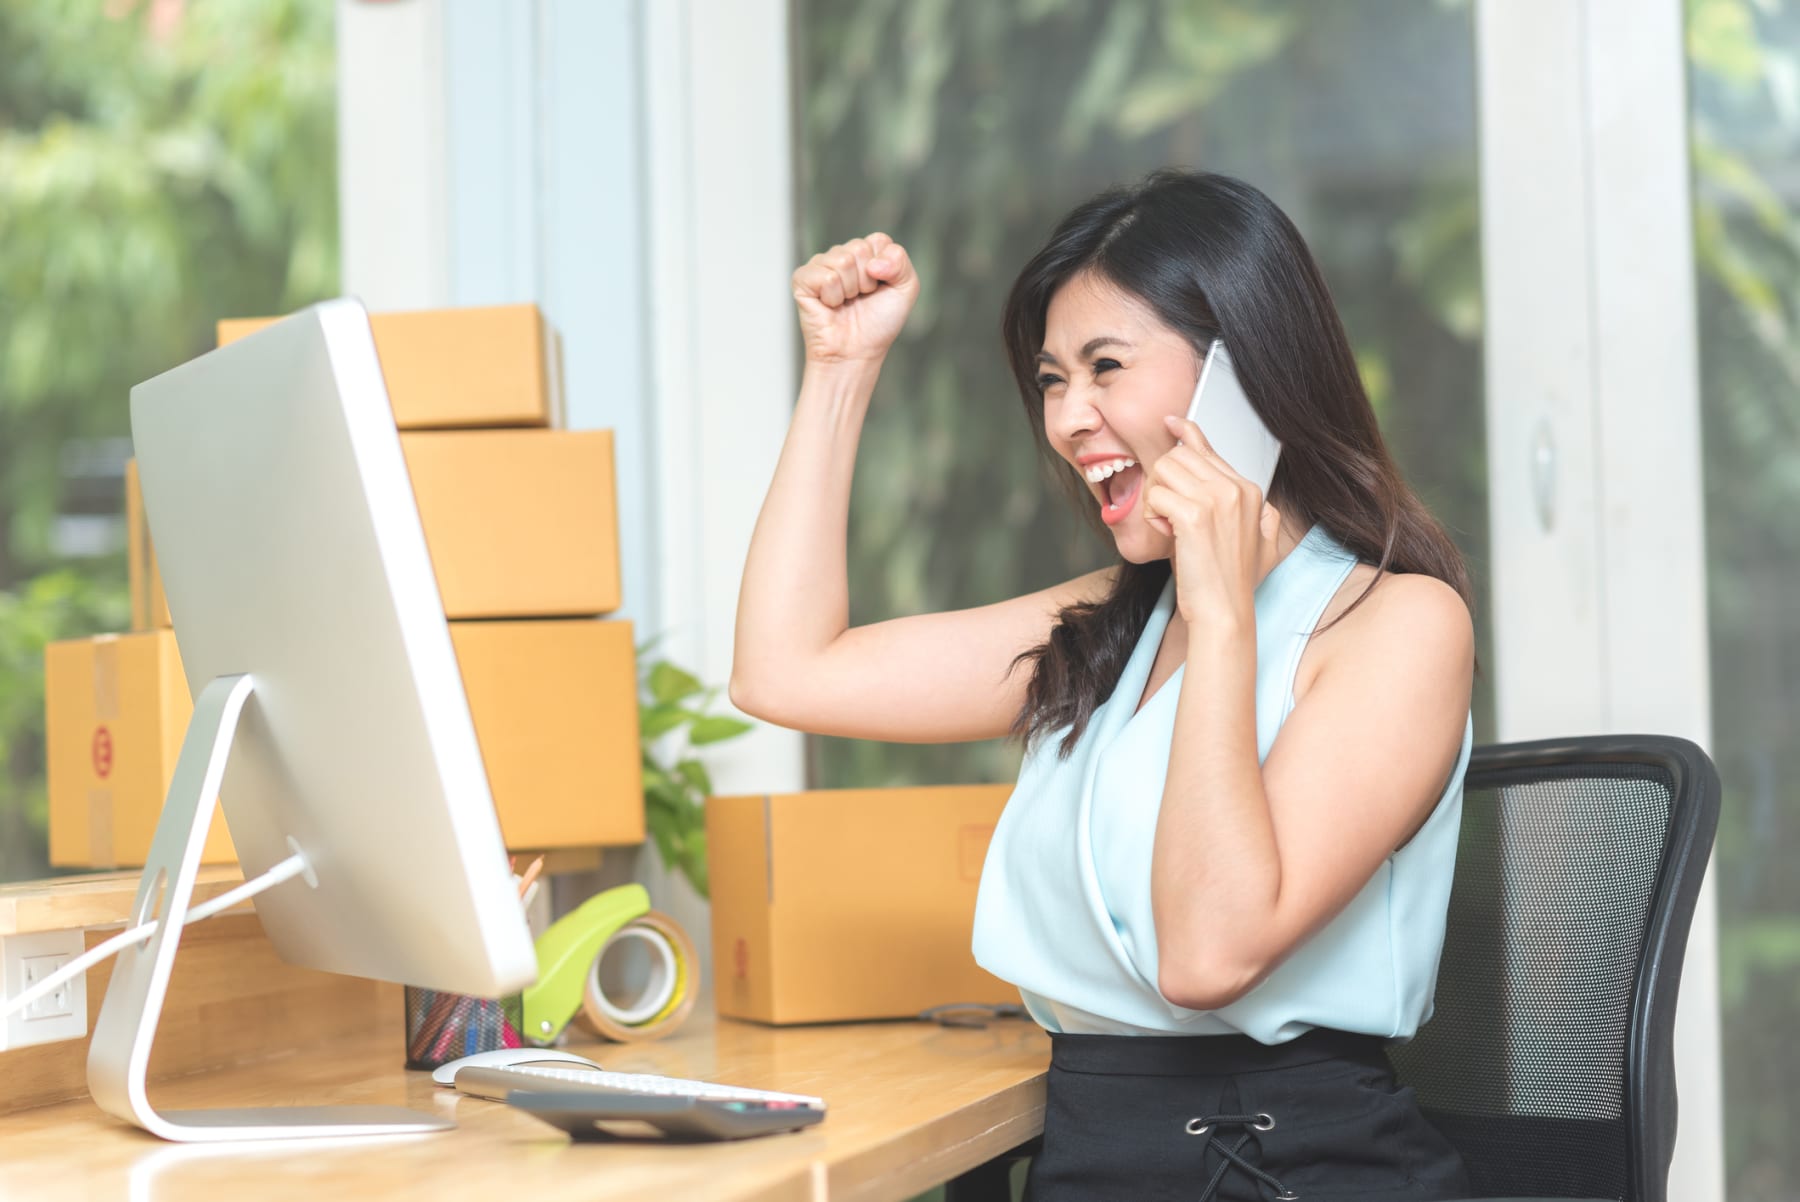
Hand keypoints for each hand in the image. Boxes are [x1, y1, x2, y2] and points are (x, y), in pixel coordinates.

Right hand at [791, 233, 919, 365]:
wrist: (856, 353)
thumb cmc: (878, 324)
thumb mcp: (906, 289)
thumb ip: (901, 262)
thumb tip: (873, 263)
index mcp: (865, 254)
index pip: (878, 240)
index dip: (885, 267)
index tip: (880, 288)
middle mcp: (841, 255)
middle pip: (859, 249)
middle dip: (867, 280)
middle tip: (861, 299)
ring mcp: (820, 266)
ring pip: (842, 261)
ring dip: (850, 290)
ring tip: (846, 303)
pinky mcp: (802, 279)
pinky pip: (826, 277)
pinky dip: (833, 297)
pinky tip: (830, 306)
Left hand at [1145, 413, 1282, 622]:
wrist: (1225, 612)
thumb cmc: (1234, 582)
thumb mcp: (1265, 544)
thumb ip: (1266, 517)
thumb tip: (1265, 502)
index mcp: (1250, 491)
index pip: (1208, 449)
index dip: (1186, 433)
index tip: (1172, 424)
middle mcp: (1236, 489)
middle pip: (1178, 456)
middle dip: (1163, 482)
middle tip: (1167, 514)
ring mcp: (1216, 500)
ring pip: (1163, 469)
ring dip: (1155, 497)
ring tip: (1168, 524)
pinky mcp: (1194, 516)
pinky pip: (1156, 495)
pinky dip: (1152, 514)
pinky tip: (1166, 533)